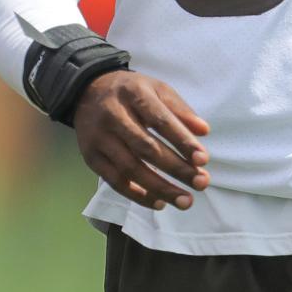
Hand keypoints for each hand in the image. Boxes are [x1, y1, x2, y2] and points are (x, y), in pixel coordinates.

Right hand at [73, 70, 209, 210]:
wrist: (88, 92)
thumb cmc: (132, 92)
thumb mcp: (157, 89)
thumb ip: (180, 109)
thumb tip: (204, 131)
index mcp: (134, 93)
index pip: (161, 120)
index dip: (182, 141)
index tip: (203, 160)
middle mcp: (114, 115)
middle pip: (146, 147)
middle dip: (176, 168)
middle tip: (201, 183)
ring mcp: (99, 138)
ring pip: (130, 168)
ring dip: (160, 188)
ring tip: (185, 200)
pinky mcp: (91, 157)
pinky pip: (115, 181)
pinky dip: (137, 195)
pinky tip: (159, 202)